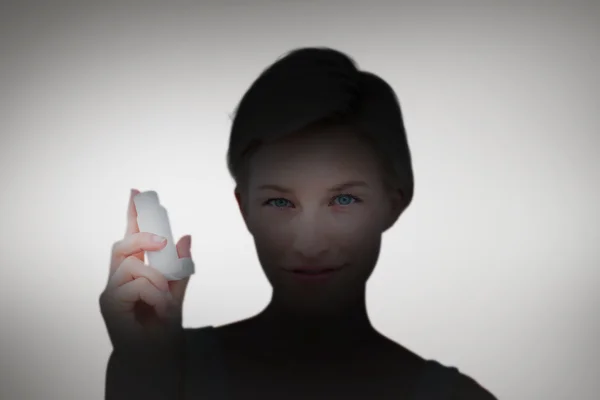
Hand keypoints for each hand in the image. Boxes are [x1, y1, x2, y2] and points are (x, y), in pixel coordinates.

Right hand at [100, 189, 192, 353]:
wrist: (156, 356)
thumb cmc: (162, 326)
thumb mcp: (178, 292)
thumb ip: (180, 267)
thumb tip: (187, 236)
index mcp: (136, 272)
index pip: (132, 238)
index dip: (133, 215)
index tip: (136, 192)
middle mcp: (120, 278)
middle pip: (122, 244)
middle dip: (142, 236)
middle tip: (164, 242)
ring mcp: (112, 291)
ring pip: (132, 264)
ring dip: (156, 279)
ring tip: (166, 299)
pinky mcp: (109, 305)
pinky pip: (134, 285)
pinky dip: (154, 295)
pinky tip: (160, 309)